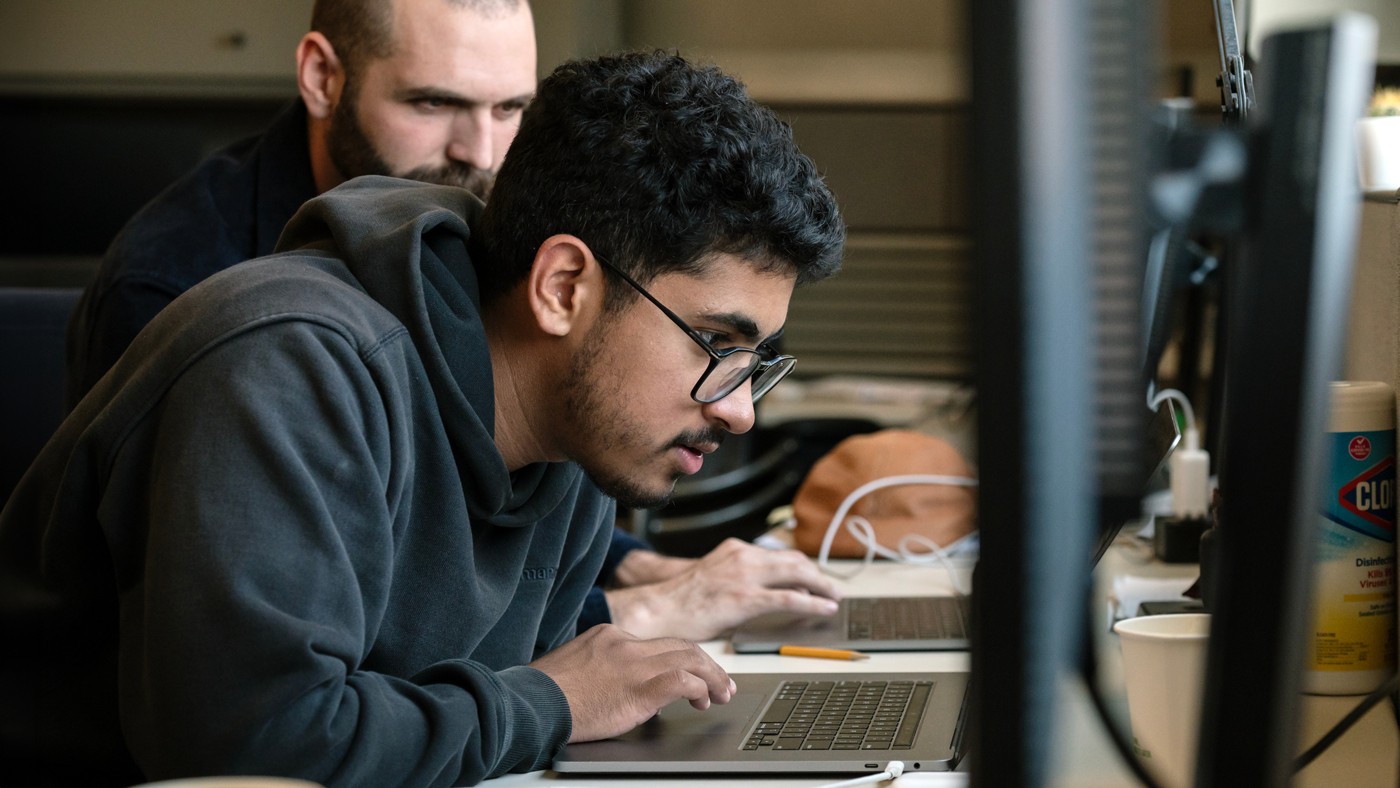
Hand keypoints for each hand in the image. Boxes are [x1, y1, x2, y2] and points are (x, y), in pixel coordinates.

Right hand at [530, 624, 734, 742]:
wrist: (531, 703)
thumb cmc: (544, 693)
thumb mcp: (576, 666)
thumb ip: (604, 667)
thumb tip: (622, 684)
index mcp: (609, 635)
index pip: (657, 643)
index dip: (681, 659)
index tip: (692, 674)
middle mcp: (625, 643)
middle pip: (680, 646)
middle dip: (706, 664)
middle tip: (721, 682)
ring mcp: (632, 664)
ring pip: (689, 658)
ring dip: (712, 677)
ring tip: (721, 694)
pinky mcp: (638, 689)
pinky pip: (681, 681)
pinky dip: (699, 689)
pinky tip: (703, 701)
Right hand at [604, 538, 842, 639]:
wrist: (658, 609)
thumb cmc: (682, 601)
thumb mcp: (715, 578)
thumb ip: (742, 579)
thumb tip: (773, 593)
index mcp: (736, 549)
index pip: (780, 554)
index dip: (803, 567)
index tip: (815, 578)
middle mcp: (743, 556)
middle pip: (794, 560)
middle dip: (818, 575)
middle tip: (833, 588)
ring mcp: (745, 576)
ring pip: (797, 574)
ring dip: (821, 586)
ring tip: (834, 598)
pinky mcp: (745, 598)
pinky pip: (789, 598)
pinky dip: (813, 602)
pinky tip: (825, 608)